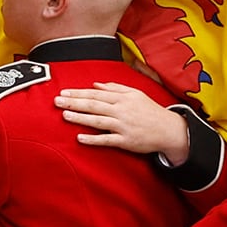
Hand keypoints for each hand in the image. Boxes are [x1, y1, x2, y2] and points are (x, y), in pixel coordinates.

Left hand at [56, 83, 190, 161]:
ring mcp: (124, 126)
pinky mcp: (126, 141)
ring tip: (64, 115)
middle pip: (94, 106)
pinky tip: (80, 138)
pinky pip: (107, 140)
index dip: (78, 93)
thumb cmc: (151, 111)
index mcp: (123, 99)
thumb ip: (115, 88)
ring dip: (80, 118)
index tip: (63, 92)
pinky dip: (93, 139)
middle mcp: (122, 111)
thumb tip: (96, 85)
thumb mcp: (136, 94)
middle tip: (57, 101)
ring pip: (98, 121)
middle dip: (74, 103)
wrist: (170, 130)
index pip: (96, 94)